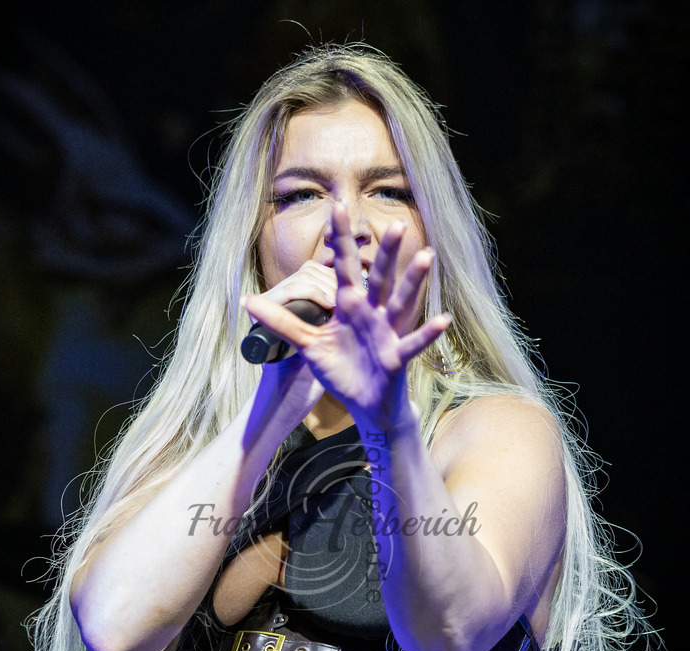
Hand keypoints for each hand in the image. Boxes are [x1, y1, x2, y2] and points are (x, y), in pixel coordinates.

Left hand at [244, 203, 449, 428]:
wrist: (366, 406)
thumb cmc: (342, 372)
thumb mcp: (308, 345)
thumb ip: (281, 322)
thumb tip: (247, 300)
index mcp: (349, 306)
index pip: (344, 266)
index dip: (341, 239)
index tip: (336, 205)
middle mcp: (371, 314)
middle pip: (377, 277)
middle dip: (386, 252)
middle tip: (397, 223)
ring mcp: (387, 333)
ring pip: (399, 303)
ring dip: (412, 281)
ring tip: (426, 256)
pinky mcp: (396, 356)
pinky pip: (413, 343)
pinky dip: (427, 333)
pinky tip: (442, 320)